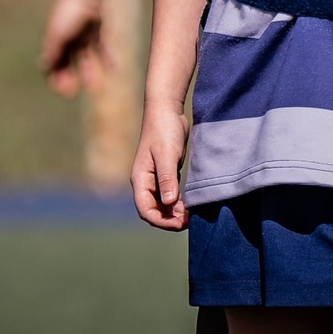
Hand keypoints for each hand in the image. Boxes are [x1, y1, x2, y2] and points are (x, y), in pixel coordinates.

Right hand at [41, 0, 107, 93]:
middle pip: (66, 64)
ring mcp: (81, 36)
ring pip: (84, 59)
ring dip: (88, 73)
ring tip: (95, 89)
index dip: (55, 78)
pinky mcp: (95, 32)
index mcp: (54, 41)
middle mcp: (67, 40)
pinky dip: (107, 59)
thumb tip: (44, 68)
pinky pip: (101, 49)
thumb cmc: (70, 13)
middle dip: (68, 78)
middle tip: (72, 93)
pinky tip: (115, 71)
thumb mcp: (59, 33)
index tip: (63, 90)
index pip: (52, 64)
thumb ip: (53, 51)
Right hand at [131, 108, 190, 229]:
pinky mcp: (166, 173)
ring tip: (191, 215)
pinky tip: (190, 204)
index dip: (162, 221)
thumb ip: (167, 179)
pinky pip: (169, 195)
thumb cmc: (164, 130)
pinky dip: (178, 203)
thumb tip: (170, 203)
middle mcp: (145, 182)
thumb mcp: (167, 154)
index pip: (146, 210)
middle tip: (190, 221)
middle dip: (169, 220)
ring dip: (174, 213)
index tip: (180, 224)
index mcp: (140, 179)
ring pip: (162, 205)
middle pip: (153, 211)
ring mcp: (155, 178)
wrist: (166, 110)